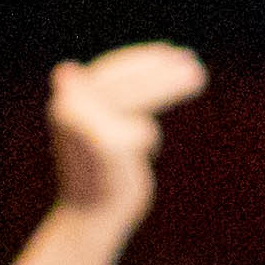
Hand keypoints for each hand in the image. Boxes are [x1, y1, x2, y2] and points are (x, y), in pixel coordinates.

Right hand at [42, 40, 213, 225]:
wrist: (89, 214)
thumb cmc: (101, 169)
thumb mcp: (102, 128)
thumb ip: (110, 101)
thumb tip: (110, 64)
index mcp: (67, 100)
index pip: (110, 71)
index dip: (139, 59)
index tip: (168, 50)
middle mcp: (69, 109)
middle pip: (126, 81)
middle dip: (160, 70)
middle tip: (191, 60)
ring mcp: (87, 127)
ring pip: (137, 98)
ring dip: (170, 84)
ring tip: (198, 75)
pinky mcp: (107, 146)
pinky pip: (142, 132)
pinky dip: (146, 142)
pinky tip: (137, 158)